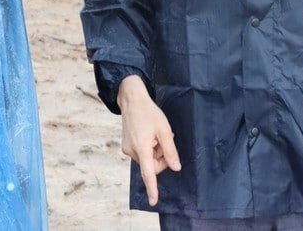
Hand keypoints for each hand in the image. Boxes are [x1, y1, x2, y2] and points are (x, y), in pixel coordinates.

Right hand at [117, 75, 179, 205]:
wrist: (131, 100)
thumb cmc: (149, 113)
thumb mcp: (164, 130)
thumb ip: (170, 150)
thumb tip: (176, 168)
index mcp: (142, 148)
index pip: (148, 173)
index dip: (152, 188)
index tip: (154, 201)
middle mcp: (132, 151)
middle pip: (152, 166)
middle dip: (161, 157)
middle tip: (166, 140)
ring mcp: (127, 149)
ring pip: (148, 160)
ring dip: (155, 151)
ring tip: (156, 134)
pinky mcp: (126, 146)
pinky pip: (142, 154)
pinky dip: (149, 148)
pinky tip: (150, 134)